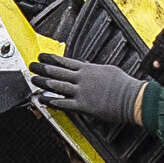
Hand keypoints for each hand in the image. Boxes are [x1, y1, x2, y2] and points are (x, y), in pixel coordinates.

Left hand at [29, 53, 145, 125]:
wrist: (132, 97)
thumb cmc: (123, 84)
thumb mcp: (108, 70)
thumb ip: (93, 68)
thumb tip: (85, 64)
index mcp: (88, 69)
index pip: (65, 62)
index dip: (51, 59)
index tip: (42, 56)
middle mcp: (82, 79)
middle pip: (57, 72)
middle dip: (43, 68)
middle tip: (32, 66)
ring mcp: (82, 92)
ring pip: (57, 86)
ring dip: (43, 83)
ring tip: (33, 80)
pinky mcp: (84, 106)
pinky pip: (64, 103)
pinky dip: (52, 101)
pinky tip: (42, 99)